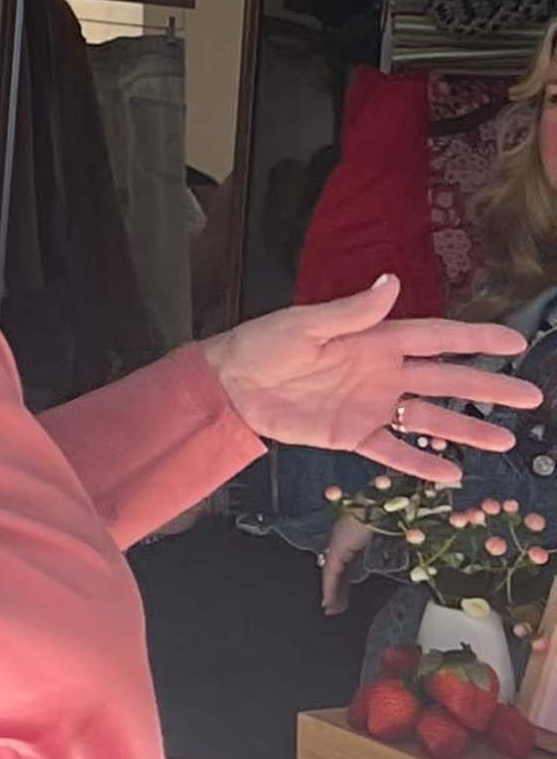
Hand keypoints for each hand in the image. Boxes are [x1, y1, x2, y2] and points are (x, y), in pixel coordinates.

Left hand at [207, 280, 539, 480]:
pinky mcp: (354, 435)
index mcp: (376, 339)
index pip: (436, 338)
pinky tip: (452, 475)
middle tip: (529, 398)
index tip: (514, 343)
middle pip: (445, 380)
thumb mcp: (305, 324)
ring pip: (429, 420)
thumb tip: (391, 283)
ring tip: (503, 441)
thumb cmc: (264, 344)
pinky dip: (421, 465)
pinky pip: (394, 452)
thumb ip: (352, 311)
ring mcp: (372, 406)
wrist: (231, 385)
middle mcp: (383, 373)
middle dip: (488, 388)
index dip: (475, 340)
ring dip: (464, 429)